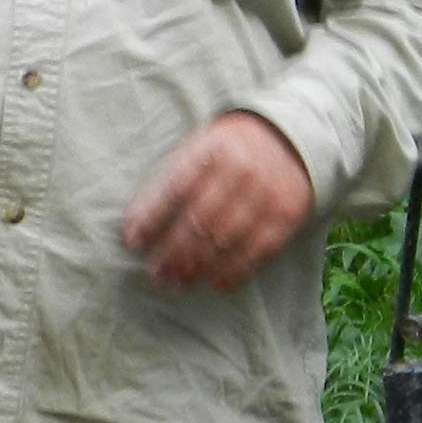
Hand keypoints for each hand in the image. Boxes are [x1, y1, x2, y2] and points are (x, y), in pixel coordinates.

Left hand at [121, 113, 314, 290]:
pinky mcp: (287, 215)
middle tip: (157, 274)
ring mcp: (267, 194)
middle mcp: (242, 170)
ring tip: (178, 282)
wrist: (288, 140)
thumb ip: (166, 185)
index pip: (175, 189)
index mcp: (212, 149)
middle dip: (173, 252)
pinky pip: (258, 251)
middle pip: (200, 220)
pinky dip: (234, 272)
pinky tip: (215, 282)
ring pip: (226, 239)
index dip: (151, 218)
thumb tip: (133, 230)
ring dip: (198, 267)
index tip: (133, 243)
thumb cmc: (227, 152)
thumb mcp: (195, 151)